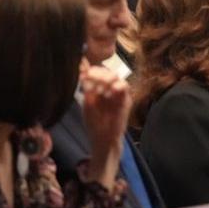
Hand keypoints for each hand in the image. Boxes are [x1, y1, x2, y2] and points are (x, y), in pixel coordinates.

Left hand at [81, 64, 131, 187]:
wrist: (103, 139)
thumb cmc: (94, 123)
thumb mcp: (87, 102)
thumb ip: (87, 86)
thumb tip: (82, 68)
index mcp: (99, 88)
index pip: (97, 71)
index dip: (92, 70)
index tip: (85, 74)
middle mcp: (109, 89)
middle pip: (107, 71)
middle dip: (98, 74)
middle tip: (92, 80)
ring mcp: (118, 94)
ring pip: (116, 77)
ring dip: (107, 79)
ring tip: (99, 90)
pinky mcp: (126, 100)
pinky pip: (125, 87)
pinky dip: (117, 86)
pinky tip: (109, 92)